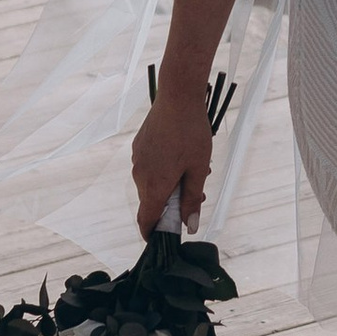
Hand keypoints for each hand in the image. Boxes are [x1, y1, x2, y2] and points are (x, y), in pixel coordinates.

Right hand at [131, 74, 214, 236]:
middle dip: (171, 205)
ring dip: (168, 185)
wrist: (177, 96)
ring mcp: (137, 160)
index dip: (152, 234)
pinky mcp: (139, 147)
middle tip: (196, 194)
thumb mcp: (198, 169)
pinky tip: (180, 156)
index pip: (145, 220)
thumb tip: (189, 225)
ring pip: (150, 184)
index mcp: (154, 185)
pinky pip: (148, 167)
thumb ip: (192, 199)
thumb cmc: (191, 132)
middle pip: (151, 202)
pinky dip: (162, 170)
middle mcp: (140, 175)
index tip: (162, 239)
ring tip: (192, 169)